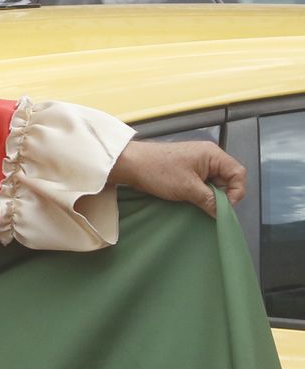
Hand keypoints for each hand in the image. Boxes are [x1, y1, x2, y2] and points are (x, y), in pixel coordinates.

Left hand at [107, 139, 246, 216]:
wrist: (130, 164)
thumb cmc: (159, 171)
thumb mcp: (188, 188)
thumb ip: (209, 200)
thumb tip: (221, 213)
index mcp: (213, 155)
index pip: (238, 173)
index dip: (235, 192)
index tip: (223, 207)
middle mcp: (208, 157)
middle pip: (227, 179)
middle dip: (221, 195)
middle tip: (210, 208)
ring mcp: (197, 163)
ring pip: (213, 183)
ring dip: (209, 196)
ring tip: (199, 206)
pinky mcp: (186, 170)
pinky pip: (201, 184)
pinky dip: (200, 193)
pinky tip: (192, 202)